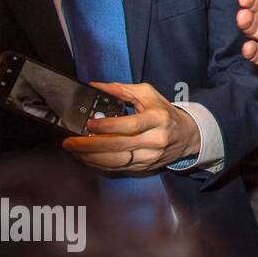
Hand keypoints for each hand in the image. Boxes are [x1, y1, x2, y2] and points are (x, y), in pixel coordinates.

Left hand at [62, 82, 200, 173]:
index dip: (109, 126)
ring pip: (117, 161)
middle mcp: (156, 140)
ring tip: (74, 151)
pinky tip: (86, 158)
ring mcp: (151, 156)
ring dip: (91, 158)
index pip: (131, 125)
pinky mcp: (145, 167)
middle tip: (70, 142)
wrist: (187, 136)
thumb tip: (94, 87)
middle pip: (120, 146)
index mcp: (158, 119)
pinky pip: (119, 169)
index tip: (89, 124)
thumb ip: (121, 90)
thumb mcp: (148, 95)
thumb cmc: (165, 113)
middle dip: (90, 145)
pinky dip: (99, 165)